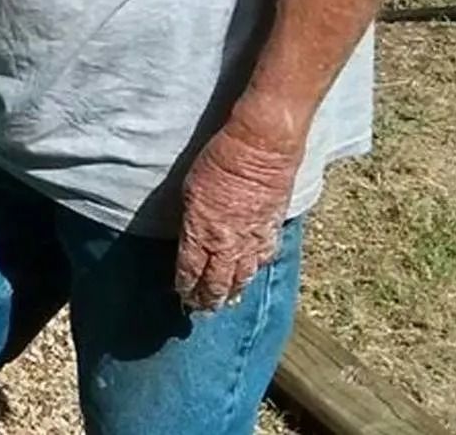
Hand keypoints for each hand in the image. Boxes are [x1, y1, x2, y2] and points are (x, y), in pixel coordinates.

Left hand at [174, 103, 306, 310]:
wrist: (261, 146)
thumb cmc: (218, 160)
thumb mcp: (189, 192)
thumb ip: (190, 222)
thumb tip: (191, 239)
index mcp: (202, 234)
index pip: (191, 272)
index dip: (186, 287)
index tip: (182, 296)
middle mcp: (228, 244)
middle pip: (218, 282)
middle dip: (208, 299)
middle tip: (201, 310)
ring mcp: (254, 238)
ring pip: (243, 276)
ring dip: (233, 291)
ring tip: (225, 302)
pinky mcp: (273, 228)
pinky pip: (264, 258)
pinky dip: (256, 271)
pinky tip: (252, 276)